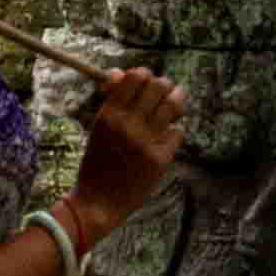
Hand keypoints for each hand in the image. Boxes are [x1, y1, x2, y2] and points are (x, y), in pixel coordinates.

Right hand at [72, 67, 185, 209]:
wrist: (98, 202)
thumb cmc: (98, 161)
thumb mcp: (99, 127)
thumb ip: (112, 101)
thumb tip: (121, 73)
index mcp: (109, 114)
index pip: (135, 77)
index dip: (144, 75)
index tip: (145, 83)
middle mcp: (128, 124)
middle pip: (159, 86)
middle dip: (164, 87)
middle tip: (163, 95)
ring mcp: (145, 142)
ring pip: (173, 105)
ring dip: (176, 102)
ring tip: (174, 107)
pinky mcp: (159, 159)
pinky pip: (177, 133)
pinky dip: (173, 133)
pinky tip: (164, 140)